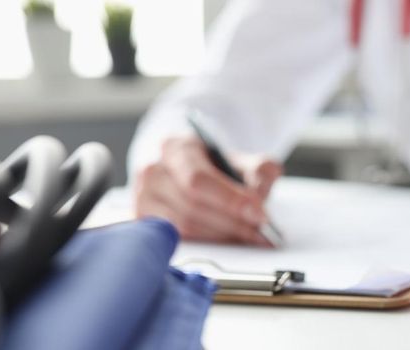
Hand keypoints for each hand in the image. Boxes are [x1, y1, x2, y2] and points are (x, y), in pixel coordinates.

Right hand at [133, 135, 282, 245]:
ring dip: (223, 236)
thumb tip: (267, 180)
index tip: (260, 214)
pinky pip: (178, 239)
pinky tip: (229, 241)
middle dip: (233, 222)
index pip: (199, 180)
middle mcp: (152, 171)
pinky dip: (207, 243)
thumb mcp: (237, 160)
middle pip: (193, 207)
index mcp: (174, 148)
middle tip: (262, 231)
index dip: (231, 200)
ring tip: (251, 237)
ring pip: (185, 227)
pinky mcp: (144, 221)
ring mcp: (142, 198)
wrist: (184, 169)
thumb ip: (258, 168)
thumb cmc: (211, 166)